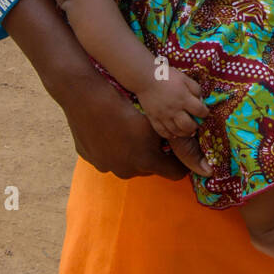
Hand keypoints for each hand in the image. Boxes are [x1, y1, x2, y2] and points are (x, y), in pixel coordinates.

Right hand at [56, 67, 210, 178]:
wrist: (88, 100)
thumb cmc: (126, 108)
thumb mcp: (154, 122)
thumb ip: (170, 137)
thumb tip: (184, 140)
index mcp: (147, 163)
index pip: (175, 173)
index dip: (180, 163)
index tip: (180, 155)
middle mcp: (128, 171)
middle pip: (149, 167)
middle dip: (153, 156)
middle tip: (151, 137)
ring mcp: (107, 167)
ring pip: (126, 163)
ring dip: (130, 153)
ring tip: (127, 132)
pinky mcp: (91, 159)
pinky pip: (106, 156)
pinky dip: (111, 148)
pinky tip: (109, 131)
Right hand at [137, 69, 209, 142]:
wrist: (145, 78)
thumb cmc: (167, 76)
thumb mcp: (185, 78)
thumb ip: (196, 89)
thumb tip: (201, 101)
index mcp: (184, 98)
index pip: (200, 111)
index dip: (205, 113)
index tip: (204, 111)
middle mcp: (174, 110)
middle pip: (189, 126)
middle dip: (196, 126)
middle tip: (196, 122)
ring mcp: (163, 116)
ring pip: (177, 132)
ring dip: (185, 132)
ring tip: (187, 129)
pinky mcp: (154, 119)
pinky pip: (163, 132)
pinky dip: (170, 135)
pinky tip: (175, 132)